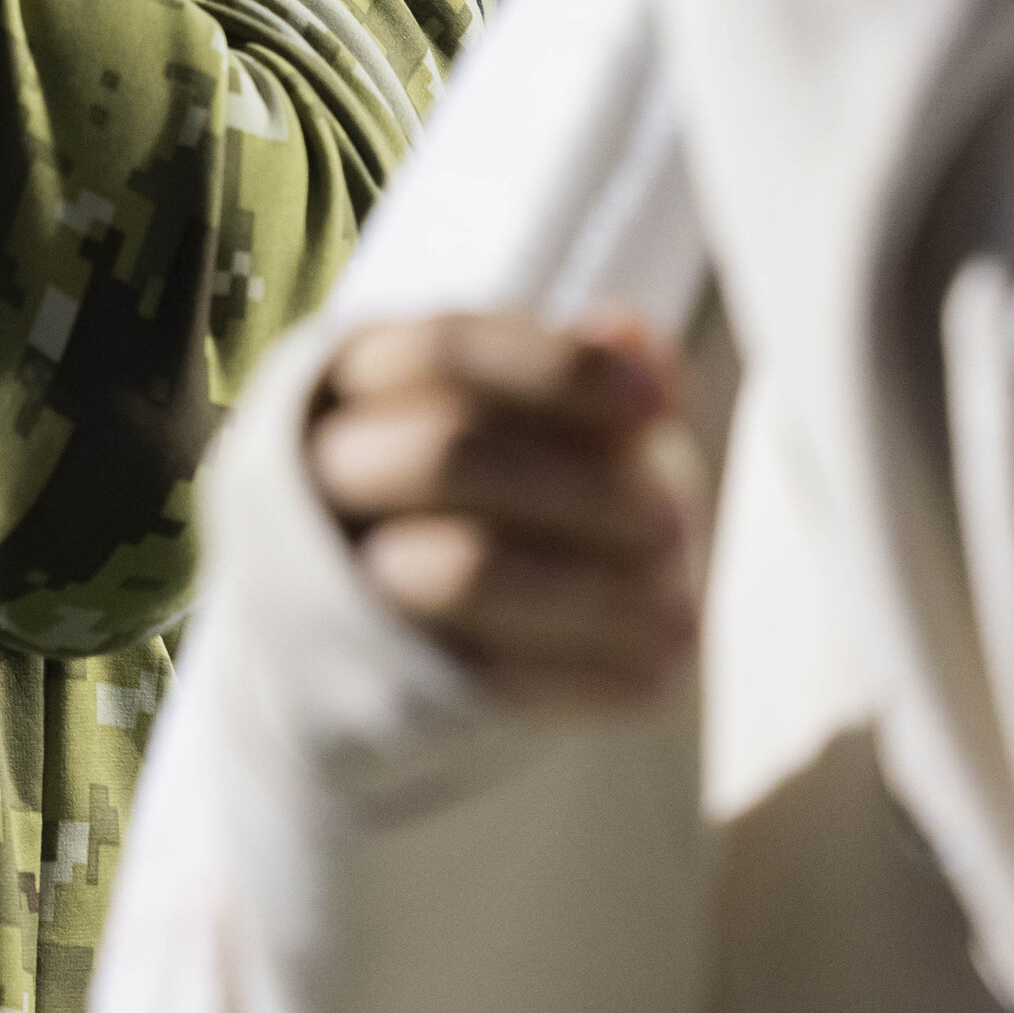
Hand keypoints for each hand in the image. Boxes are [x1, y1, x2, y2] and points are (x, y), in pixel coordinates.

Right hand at [308, 311, 700, 710]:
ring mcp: (344, 578)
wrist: (362, 629)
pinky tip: (657, 673)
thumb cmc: (466, 486)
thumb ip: (570, 374)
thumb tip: (630, 333)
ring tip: (683, 607)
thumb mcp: (503, 412)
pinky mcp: (380, 679)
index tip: (657, 404)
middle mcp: (330, 474)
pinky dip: (584, 675)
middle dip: (576, 487)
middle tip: (679, 520)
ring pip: (461, 572)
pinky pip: (487, 676)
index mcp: (350, 386)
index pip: (443, 353)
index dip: (554, 372)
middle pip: (444, 456)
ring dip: (587, 587)